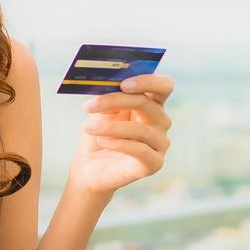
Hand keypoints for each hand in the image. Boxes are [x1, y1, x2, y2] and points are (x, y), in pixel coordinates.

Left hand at [67, 75, 174, 196]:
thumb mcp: (100, 113)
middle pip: (148, 104)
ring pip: (141, 129)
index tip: (123, 83)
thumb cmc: (97, 135)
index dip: (147, 81)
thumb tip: (108, 85)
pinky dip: (118, 144)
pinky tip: (102, 141)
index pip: (163, 86)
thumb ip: (108, 99)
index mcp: (151, 103)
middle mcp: (161, 122)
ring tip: (87, 128)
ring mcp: (160, 143)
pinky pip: (140, 150)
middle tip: (90, 105)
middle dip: (116, 101)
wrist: (89, 168)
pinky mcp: (154, 163)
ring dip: (110, 127)